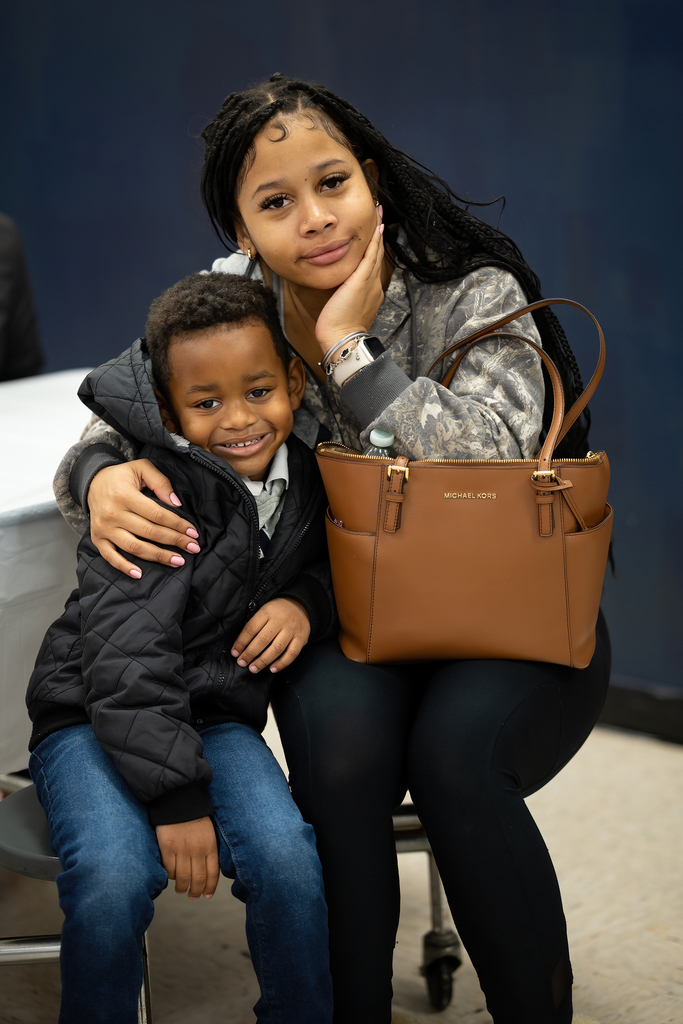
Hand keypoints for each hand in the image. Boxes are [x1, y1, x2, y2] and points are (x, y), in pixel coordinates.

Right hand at [88, 460, 200, 577]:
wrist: (92, 481)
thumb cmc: (122, 475)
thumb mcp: (141, 468)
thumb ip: (160, 482)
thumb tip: (176, 503)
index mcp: (125, 495)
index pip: (157, 514)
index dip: (177, 524)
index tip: (193, 532)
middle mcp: (113, 513)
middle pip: (149, 532)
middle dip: (174, 541)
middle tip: (193, 548)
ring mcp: (104, 528)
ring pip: (134, 547)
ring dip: (158, 556)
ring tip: (177, 561)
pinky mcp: (97, 538)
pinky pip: (110, 556)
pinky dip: (124, 567)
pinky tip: (139, 574)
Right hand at [155, 817, 219, 898]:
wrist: (178, 800)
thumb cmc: (195, 816)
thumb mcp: (209, 832)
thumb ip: (208, 849)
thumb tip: (207, 870)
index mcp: (210, 846)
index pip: (213, 873)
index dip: (210, 887)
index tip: (207, 895)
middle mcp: (197, 850)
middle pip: (198, 879)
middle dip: (196, 891)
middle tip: (193, 896)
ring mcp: (181, 850)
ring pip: (183, 878)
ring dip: (182, 888)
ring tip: (181, 890)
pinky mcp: (167, 848)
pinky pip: (169, 869)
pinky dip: (170, 877)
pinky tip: (171, 877)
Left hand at [231, 597, 310, 673]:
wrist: (301, 604)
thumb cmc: (277, 610)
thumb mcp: (265, 610)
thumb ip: (256, 624)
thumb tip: (242, 645)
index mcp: (267, 611)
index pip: (251, 628)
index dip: (241, 642)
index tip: (235, 653)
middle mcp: (280, 620)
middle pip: (263, 639)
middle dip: (250, 653)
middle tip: (242, 663)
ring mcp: (292, 630)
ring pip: (277, 648)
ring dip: (263, 661)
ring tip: (254, 669)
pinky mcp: (302, 638)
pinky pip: (292, 653)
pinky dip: (282, 663)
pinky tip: (272, 669)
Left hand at [315, 209, 384, 352]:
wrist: (342, 339)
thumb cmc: (339, 330)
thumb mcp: (344, 308)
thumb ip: (344, 295)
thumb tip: (339, 288)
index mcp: (370, 292)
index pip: (372, 264)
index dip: (375, 247)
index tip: (375, 232)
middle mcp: (373, 285)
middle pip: (377, 254)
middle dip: (378, 234)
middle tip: (379, 213)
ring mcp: (369, 282)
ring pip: (376, 251)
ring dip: (378, 231)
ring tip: (379, 212)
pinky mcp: (361, 281)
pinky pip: (370, 256)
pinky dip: (374, 241)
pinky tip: (376, 227)